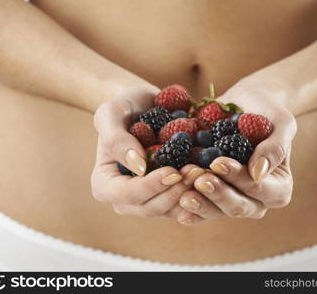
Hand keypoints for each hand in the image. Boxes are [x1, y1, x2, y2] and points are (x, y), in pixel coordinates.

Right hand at [90, 87, 204, 219]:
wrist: (145, 106)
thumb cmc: (124, 107)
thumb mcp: (112, 114)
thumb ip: (117, 140)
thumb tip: (138, 167)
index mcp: (105, 185)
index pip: (127, 195)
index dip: (151, 186)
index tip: (173, 171)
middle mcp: (124, 200)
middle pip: (150, 208)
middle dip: (175, 193)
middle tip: (196, 172)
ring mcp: (148, 200)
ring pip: (170, 210)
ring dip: (190, 195)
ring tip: (205, 173)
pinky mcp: (168, 196)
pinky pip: (184, 205)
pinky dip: (199, 195)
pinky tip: (212, 181)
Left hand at [178, 81, 296, 223]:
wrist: (244, 103)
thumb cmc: (267, 110)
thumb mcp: (280, 122)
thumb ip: (275, 147)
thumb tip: (258, 173)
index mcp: (277, 188)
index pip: (258, 189)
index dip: (238, 178)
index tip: (218, 162)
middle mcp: (256, 200)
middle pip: (237, 207)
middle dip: (216, 193)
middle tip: (197, 177)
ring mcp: (232, 199)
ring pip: (216, 212)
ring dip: (199, 202)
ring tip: (182, 189)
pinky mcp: (212, 195)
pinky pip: (200, 208)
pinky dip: (188, 205)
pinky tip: (175, 200)